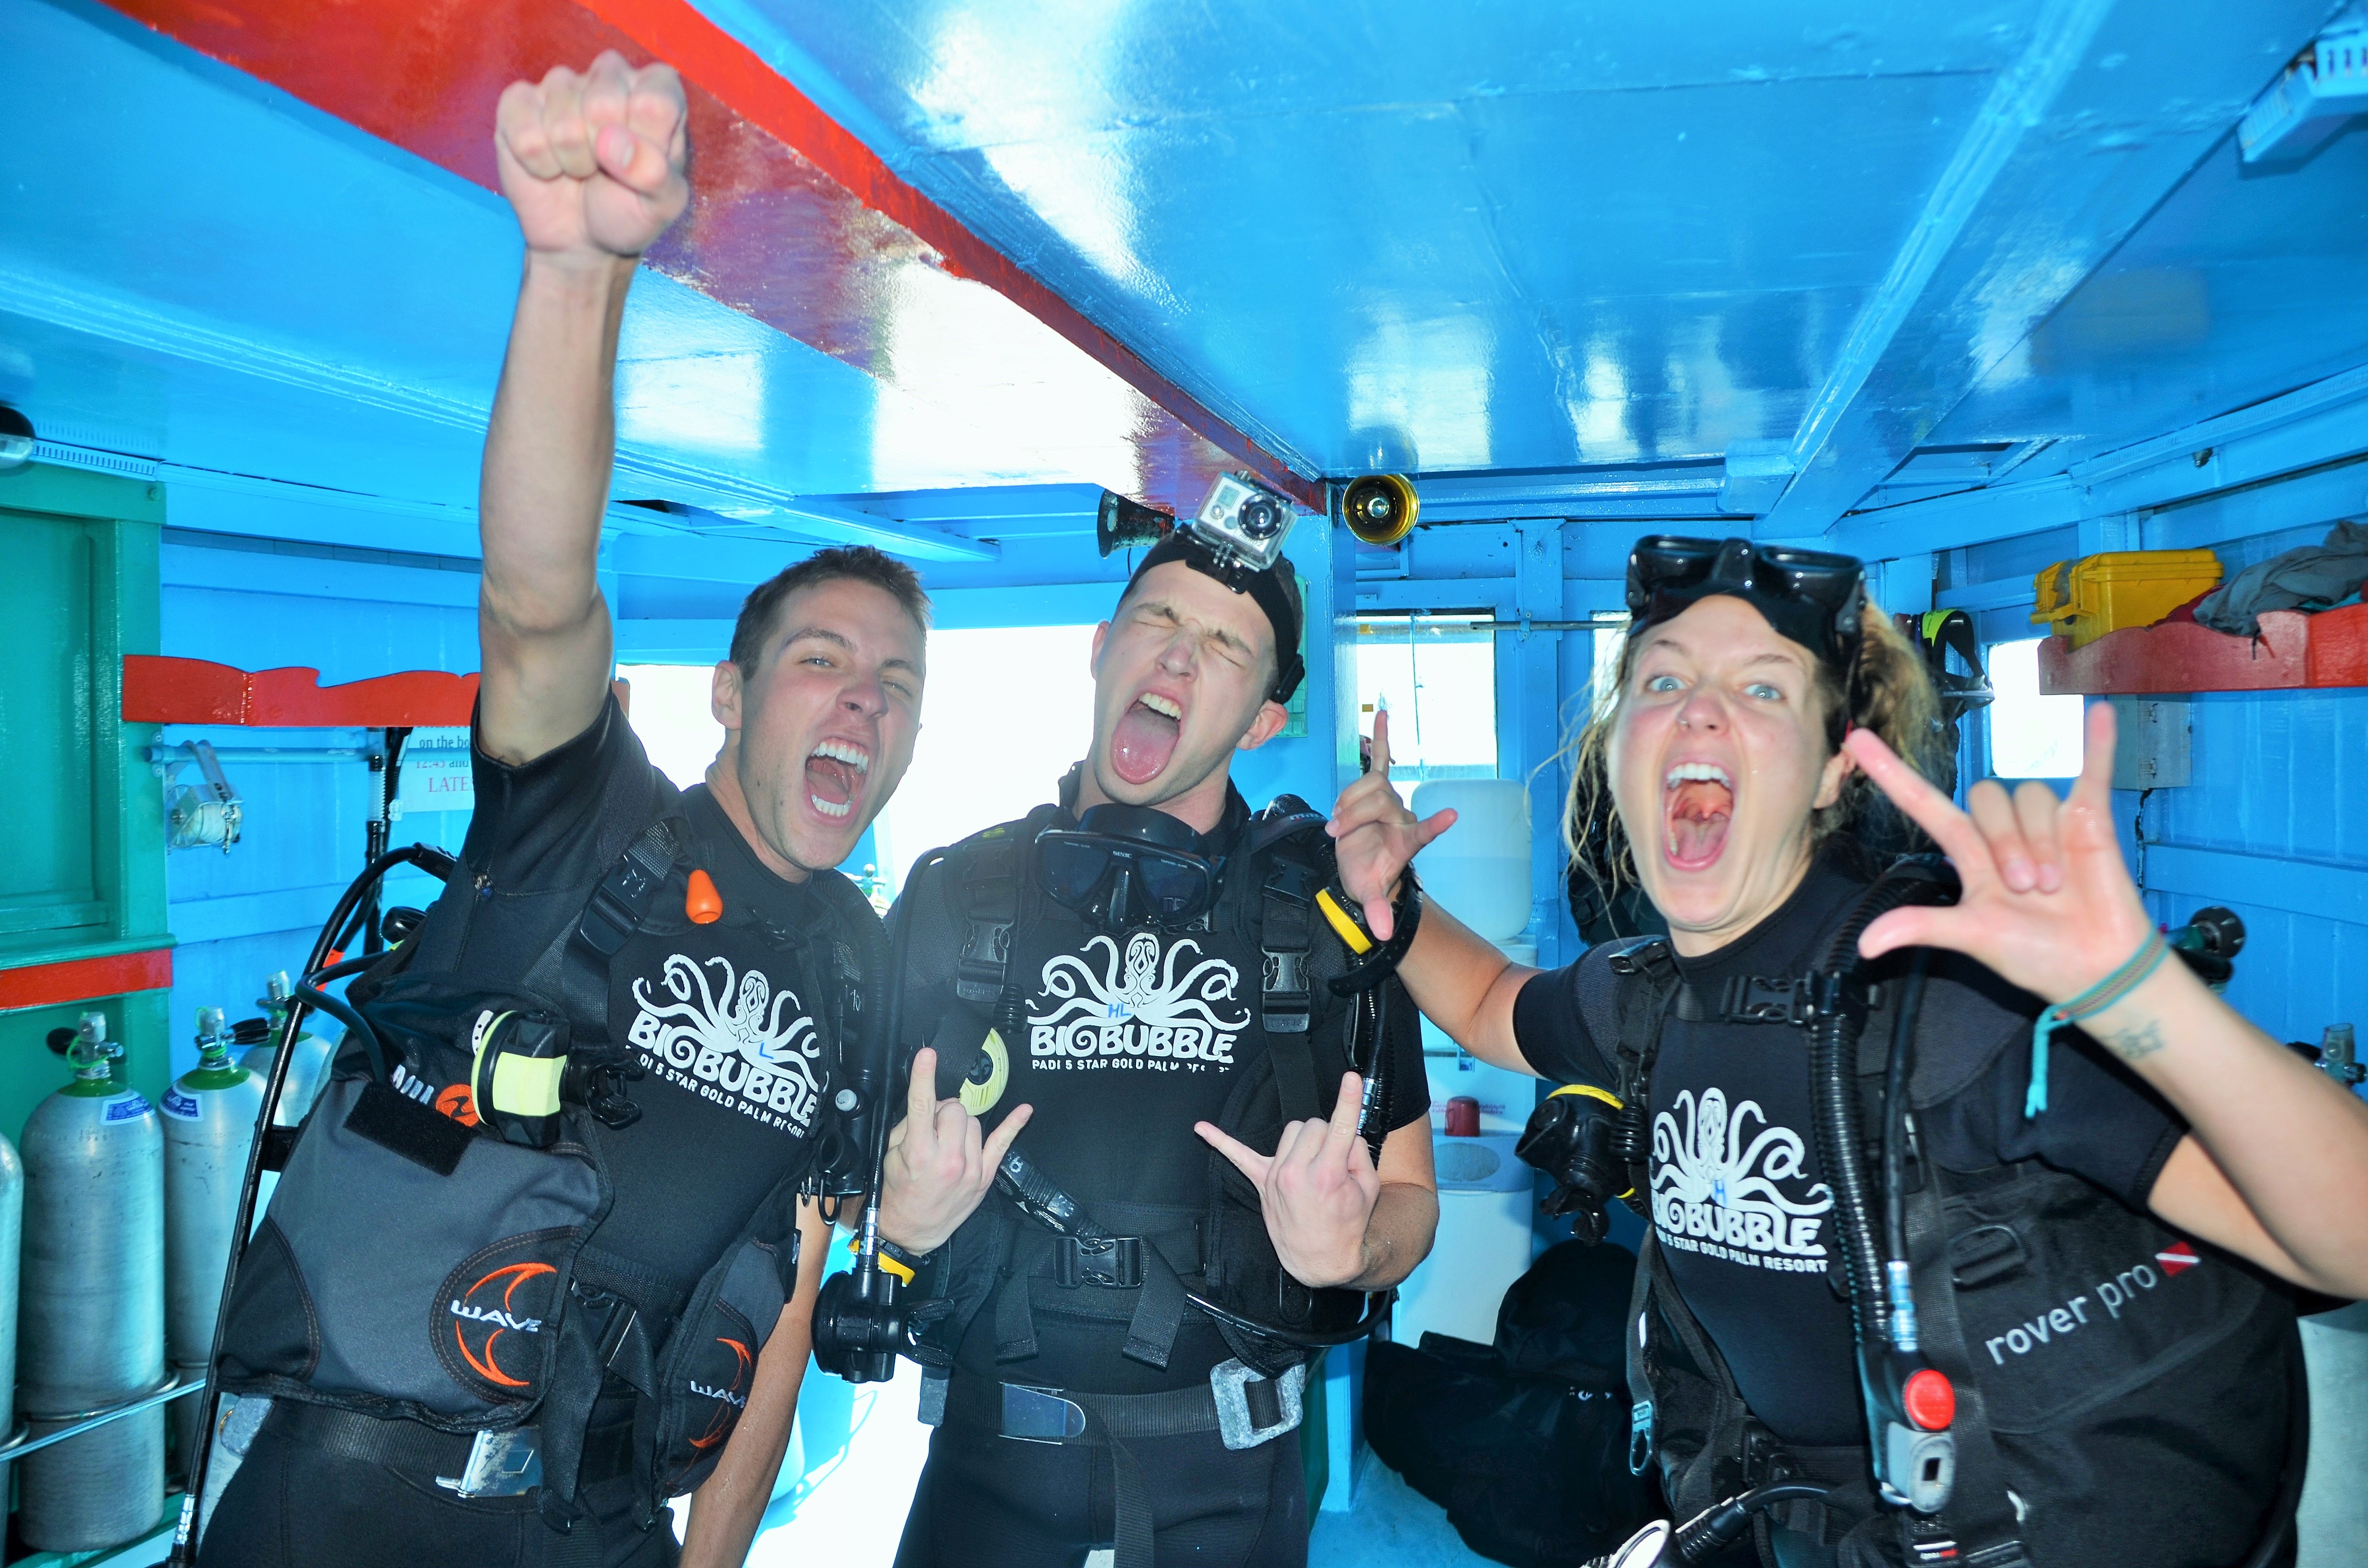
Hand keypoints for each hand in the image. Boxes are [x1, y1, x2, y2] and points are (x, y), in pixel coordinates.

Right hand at [494, 52, 688, 262]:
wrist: (581, 237)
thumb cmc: (628, 209)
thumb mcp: (662, 204)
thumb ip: (656, 174)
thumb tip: (613, 142)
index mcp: (657, 88)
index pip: (655, 103)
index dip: (644, 147)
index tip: (641, 166)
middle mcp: (610, 74)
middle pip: (603, 104)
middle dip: (603, 155)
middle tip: (606, 168)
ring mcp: (561, 83)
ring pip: (562, 123)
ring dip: (572, 162)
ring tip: (581, 169)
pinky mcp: (518, 101)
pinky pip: (524, 132)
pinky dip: (538, 163)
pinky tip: (549, 165)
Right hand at [875, 1048, 1032, 1254]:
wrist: (912, 1230)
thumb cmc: (899, 1191)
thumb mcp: (890, 1156)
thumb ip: (910, 1126)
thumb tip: (932, 1103)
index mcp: (919, 1153)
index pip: (922, 1105)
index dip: (924, 1077)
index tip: (927, 1055)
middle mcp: (948, 1159)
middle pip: (954, 1109)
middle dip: (942, 1112)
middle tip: (932, 1128)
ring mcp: (971, 1168)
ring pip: (973, 1121)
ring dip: (960, 1125)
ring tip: (947, 1142)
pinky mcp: (985, 1176)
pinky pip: (1003, 1143)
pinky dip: (1014, 1125)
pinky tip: (1025, 1110)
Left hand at [1196, 1073, 1381, 1288]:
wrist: (1321, 1259)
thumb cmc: (1348, 1223)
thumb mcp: (1369, 1189)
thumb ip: (1359, 1152)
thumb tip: (1345, 1130)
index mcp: (1328, 1174)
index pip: (1340, 1127)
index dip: (1349, 1100)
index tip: (1351, 1078)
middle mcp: (1297, 1173)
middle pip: (1313, 1124)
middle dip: (1328, 1135)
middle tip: (1337, 1159)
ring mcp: (1276, 1177)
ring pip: (1291, 1130)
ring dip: (1305, 1139)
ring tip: (1314, 1162)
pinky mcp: (1262, 1182)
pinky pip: (1237, 1156)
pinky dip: (1219, 1141)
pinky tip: (1200, 1128)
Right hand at [1326, 709, 1455, 939]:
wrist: (1363, 866)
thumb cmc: (1369, 878)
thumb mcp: (1371, 896)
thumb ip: (1377, 911)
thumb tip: (1380, 932)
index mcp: (1406, 841)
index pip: (1422, 832)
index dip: (1434, 825)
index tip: (1450, 816)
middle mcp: (1401, 817)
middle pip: (1378, 801)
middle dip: (1353, 815)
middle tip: (1336, 834)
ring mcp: (1389, 802)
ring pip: (1366, 787)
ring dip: (1346, 804)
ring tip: (1337, 825)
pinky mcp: (1375, 791)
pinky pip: (1380, 759)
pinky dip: (1381, 738)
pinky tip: (1384, 714)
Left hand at [1843, 702, 2154, 1005]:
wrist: (2096, 969)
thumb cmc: (2034, 954)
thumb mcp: (1973, 938)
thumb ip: (1922, 928)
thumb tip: (1865, 945)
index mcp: (1970, 854)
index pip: (1924, 803)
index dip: (1891, 774)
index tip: (1856, 739)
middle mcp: (2004, 832)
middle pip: (1987, 799)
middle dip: (2005, 842)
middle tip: (2024, 887)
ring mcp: (2047, 822)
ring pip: (2032, 796)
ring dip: (2040, 841)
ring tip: (2055, 886)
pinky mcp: (2090, 820)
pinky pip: (2092, 773)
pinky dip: (2097, 745)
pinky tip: (2101, 714)